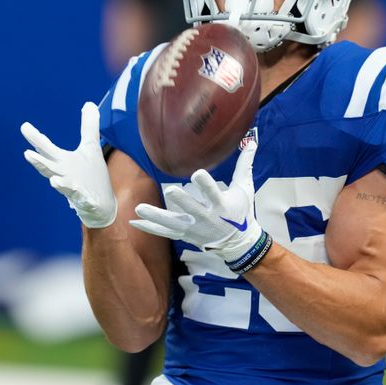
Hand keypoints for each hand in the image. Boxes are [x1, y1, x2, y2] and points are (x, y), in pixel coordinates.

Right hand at [21, 102, 116, 227]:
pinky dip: (83, 198)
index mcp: (63, 162)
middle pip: (50, 167)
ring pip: (63, 186)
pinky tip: (84, 195)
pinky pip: (85, 200)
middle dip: (39, 161)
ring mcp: (75, 190)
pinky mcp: (87, 201)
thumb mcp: (91, 147)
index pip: (47, 149)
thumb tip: (89, 104)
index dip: (36, 139)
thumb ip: (89, 127)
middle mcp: (65, 175)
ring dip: (58, 183)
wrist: (100, 205)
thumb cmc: (90, 176)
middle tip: (27, 153)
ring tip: (54, 180)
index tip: (24, 127)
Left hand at [131, 142, 263, 263]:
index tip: (198, 174)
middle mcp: (207, 219)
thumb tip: (252, 141)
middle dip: (182, 201)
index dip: (206, 185)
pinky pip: (165, 233)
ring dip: (155, 216)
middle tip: (171, 191)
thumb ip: (245, 165)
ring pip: (173, 223)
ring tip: (138, 208)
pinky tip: (134, 222)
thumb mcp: (245, 188)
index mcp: (222, 206)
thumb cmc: (241, 212)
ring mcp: (194, 229)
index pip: (214, 194)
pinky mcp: (185, 235)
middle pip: (193, 209)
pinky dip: (149, 227)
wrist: (238, 244)